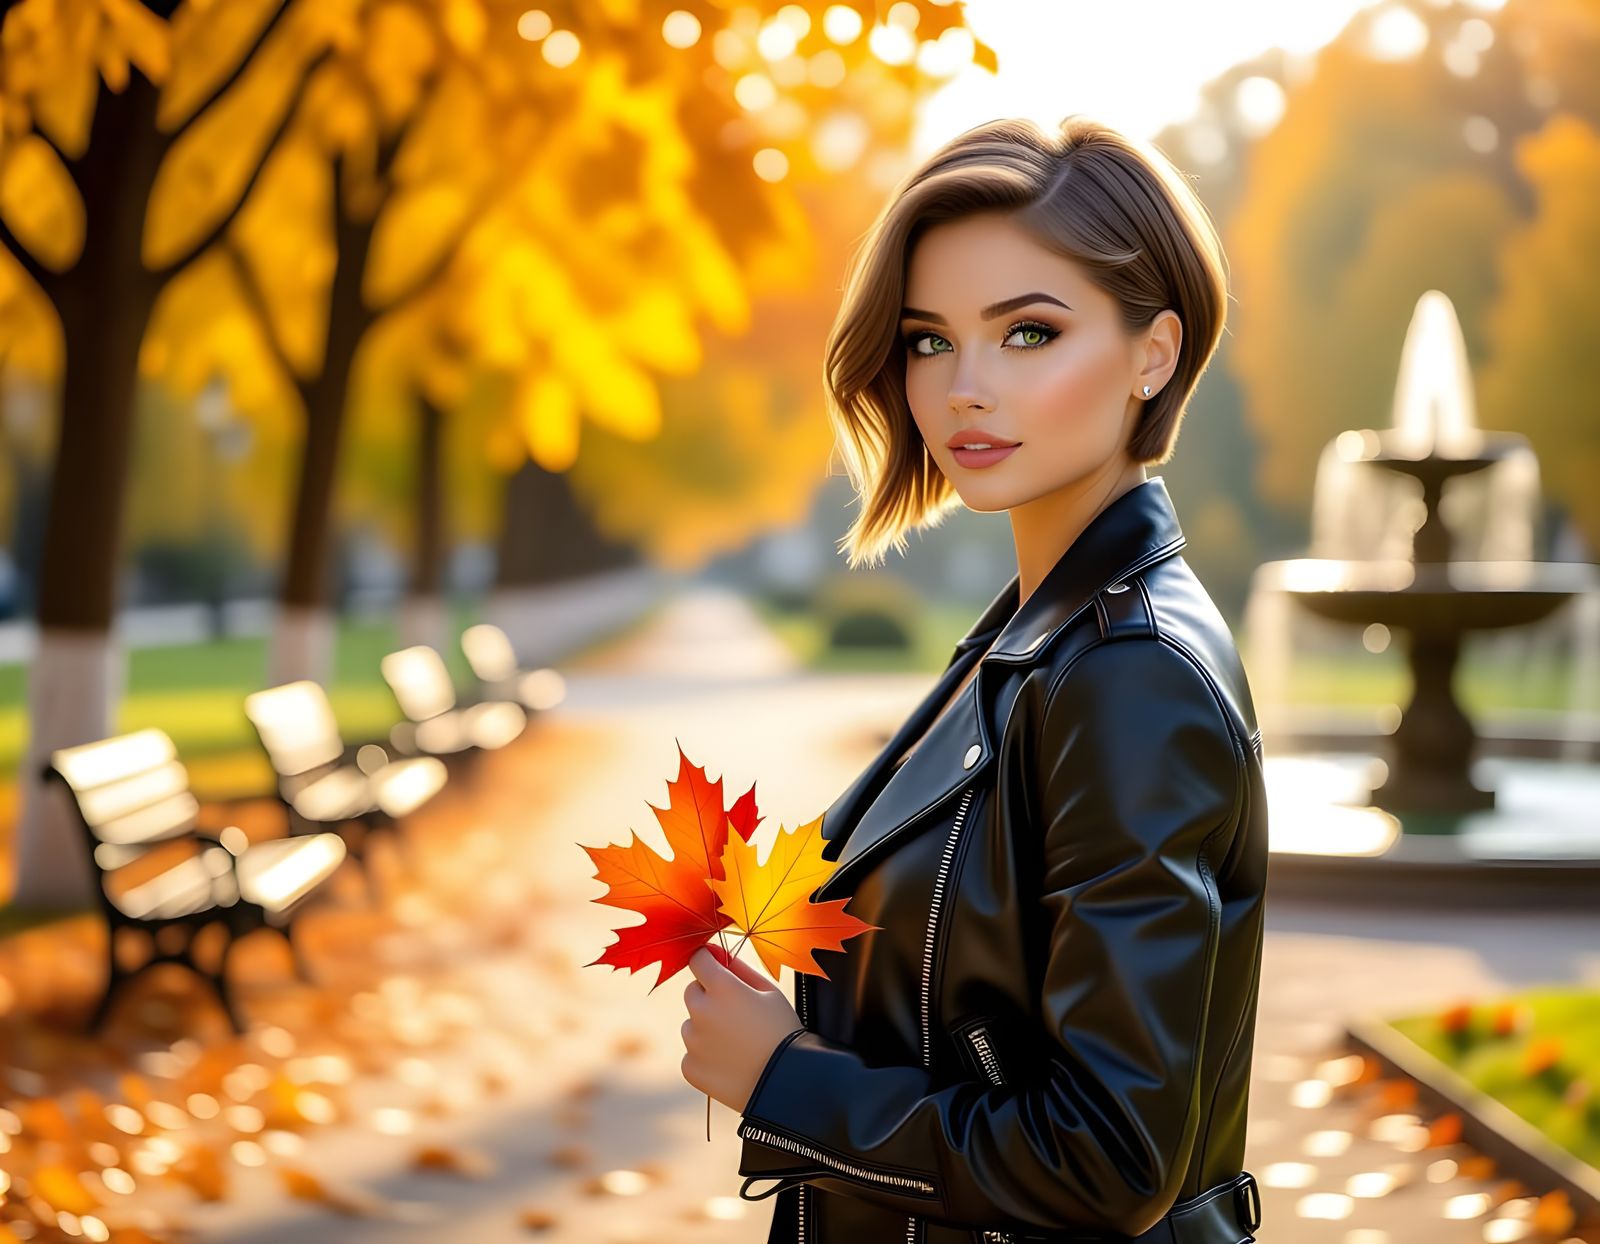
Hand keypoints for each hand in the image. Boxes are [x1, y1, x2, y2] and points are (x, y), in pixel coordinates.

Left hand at [680, 944, 803, 1113]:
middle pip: (692, 992)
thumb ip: (739, 967)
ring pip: (691, 1024)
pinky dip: (706, 1056)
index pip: (698, 960)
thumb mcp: (769, 992)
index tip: (716, 970)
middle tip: (736, 1014)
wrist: (786, 1083)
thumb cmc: (782, 1031)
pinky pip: (692, 1053)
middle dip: (708, 996)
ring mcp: (693, 1041)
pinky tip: (731, 1063)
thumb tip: (714, 951)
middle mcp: (702, 1011)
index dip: (708, 963)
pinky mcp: (690, 1067)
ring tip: (737, 1044)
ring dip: (707, 1028)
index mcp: (722, 988)